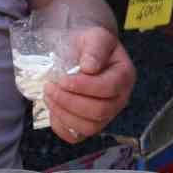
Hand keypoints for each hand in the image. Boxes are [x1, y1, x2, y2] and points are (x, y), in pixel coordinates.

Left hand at [44, 26, 134, 144]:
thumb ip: (94, 48)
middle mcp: (119, 99)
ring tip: (49, 96)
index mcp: (124, 76)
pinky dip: (61, 127)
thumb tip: (89, 67)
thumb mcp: (94, 36)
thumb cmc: (88, 45)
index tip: (62, 79)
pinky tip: (53, 110)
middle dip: (70, 101)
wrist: (80, 53)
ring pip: (89, 127)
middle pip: (99, 112)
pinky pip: (77, 136)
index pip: (108, 88)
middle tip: (50, 87)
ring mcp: (106, 115)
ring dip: (64, 114)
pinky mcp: (90, 125)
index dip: (84, 87)